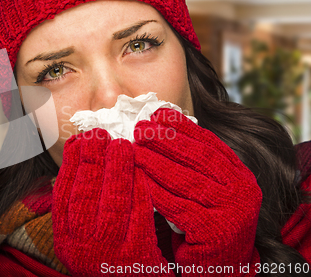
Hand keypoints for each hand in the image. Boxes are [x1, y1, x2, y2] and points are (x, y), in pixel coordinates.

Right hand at [52, 128, 172, 276]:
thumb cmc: (103, 254)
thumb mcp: (80, 235)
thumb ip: (77, 204)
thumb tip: (78, 155)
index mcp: (65, 238)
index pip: (64, 193)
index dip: (71, 163)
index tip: (79, 140)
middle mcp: (82, 246)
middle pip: (86, 194)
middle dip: (92, 159)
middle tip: (100, 135)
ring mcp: (110, 251)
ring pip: (113, 201)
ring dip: (116, 169)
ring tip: (121, 145)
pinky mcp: (137, 253)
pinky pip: (139, 214)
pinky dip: (139, 188)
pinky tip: (141, 170)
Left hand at [133, 108, 261, 275]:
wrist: (221, 268)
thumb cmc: (206, 223)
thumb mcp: (208, 190)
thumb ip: (194, 165)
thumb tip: (162, 130)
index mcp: (240, 175)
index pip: (209, 143)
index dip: (183, 126)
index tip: (158, 113)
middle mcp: (242, 190)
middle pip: (199, 157)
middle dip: (167, 140)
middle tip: (140, 128)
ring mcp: (232, 211)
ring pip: (187, 180)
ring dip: (156, 163)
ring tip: (133, 150)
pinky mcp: (216, 232)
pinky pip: (179, 207)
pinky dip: (157, 192)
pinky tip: (139, 180)